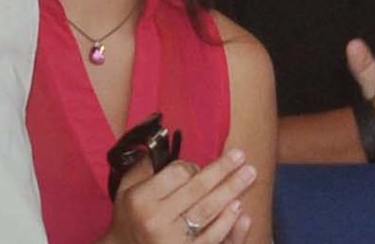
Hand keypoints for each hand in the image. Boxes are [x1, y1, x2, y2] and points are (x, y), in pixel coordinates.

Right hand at [110, 151, 255, 243]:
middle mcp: (157, 219)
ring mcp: (173, 240)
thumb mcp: (125, 191)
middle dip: (222, 171)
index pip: (177, 174)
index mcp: (142, 199)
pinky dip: (228, 223)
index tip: (199, 165)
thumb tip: (162, 139)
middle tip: (241, 157)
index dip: (193, 166)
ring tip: (249, 176)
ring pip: (208, 211)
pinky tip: (240, 210)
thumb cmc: (128, 219)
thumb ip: (143, 167)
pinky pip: (212, 237)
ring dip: (231, 191)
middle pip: (198, 189)